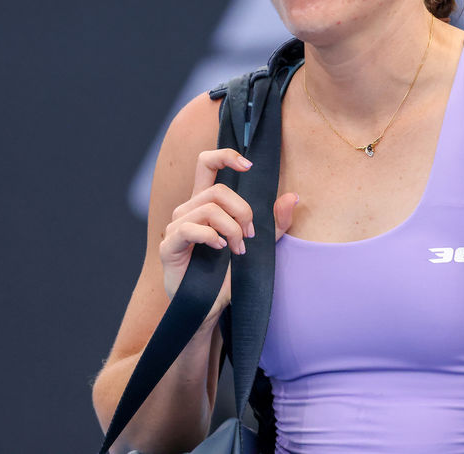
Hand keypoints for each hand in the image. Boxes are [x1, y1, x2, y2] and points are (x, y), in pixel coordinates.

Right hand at [158, 148, 299, 315]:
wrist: (210, 308)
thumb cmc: (229, 275)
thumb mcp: (259, 247)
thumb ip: (275, 223)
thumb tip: (293, 196)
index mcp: (206, 204)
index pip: (207, 164)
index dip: (225, 156)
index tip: (248, 166)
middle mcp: (188, 210)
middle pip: (217, 190)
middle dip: (242, 211)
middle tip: (250, 235)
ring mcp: (176, 227)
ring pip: (208, 209)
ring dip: (231, 229)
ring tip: (238, 250)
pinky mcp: (169, 246)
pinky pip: (190, 228)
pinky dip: (211, 237)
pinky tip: (221, 249)